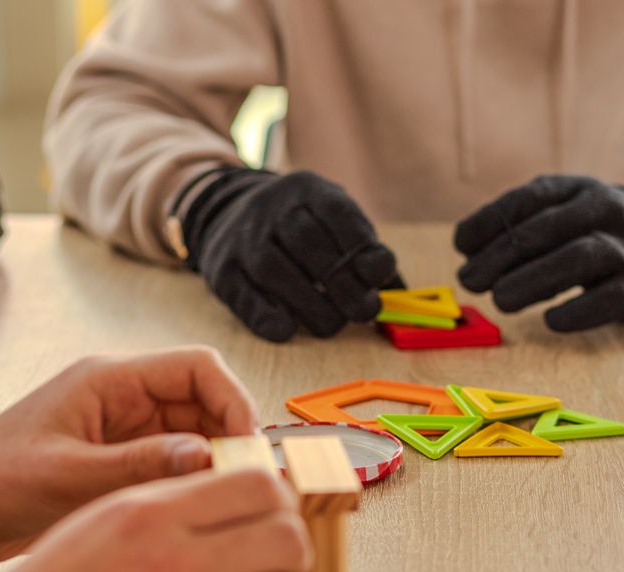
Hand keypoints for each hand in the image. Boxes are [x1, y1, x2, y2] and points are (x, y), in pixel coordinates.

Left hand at [0, 345, 260, 562]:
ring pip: (195, 435)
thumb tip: (207, 457)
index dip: (233, 399)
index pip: (197, 367)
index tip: (246, 446)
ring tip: (221, 502)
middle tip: (244, 483)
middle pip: (204, 401)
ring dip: (213, 463)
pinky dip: (191, 483)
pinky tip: (194, 511)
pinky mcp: (121, 461)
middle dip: (230, 436)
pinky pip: (173, 463)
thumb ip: (139, 465)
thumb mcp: (68, 475)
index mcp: (109, 381)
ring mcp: (125, 430)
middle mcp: (124, 398)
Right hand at [184, 168, 398, 341]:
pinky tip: (287, 330)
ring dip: (308, 304)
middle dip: (341, 283)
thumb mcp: (335, 223)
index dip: (361, 247)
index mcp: (307, 190)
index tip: (379, 277)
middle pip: (307, 242)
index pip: (337, 213)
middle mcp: (270, 207)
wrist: (230, 215)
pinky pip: (242, 294)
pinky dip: (265, 316)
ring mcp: (242, 237)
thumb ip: (366, 254)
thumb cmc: (303, 229)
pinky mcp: (221, 269)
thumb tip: (401, 293)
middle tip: (363, 312)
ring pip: (273, 269)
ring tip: (332, 326)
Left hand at [454, 176, 623, 330]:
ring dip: (531, 281)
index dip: (489, 222)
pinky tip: (549, 321)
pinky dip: (575, 312)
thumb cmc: (605, 232)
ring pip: (575, 259)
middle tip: (470, 280)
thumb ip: (521, 223)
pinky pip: (607, 299)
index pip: (527, 199)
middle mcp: (606, 210)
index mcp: (580, 188)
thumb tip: (465, 248)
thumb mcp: (570, 209)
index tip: (461, 247)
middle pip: (545, 231)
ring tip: (500, 300)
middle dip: (500, 257)